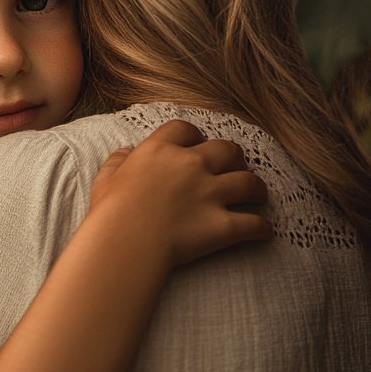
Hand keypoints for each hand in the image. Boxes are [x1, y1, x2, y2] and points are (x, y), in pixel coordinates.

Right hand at [89, 119, 270, 265]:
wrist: (125, 242)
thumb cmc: (110, 211)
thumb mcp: (106, 177)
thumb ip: (119, 160)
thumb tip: (128, 152)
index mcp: (161, 151)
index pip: (186, 130)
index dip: (194, 136)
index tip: (195, 145)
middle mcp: (191, 165)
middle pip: (227, 150)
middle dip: (235, 157)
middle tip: (235, 166)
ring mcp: (210, 194)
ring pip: (249, 182)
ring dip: (256, 188)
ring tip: (258, 195)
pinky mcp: (223, 225)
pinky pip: (253, 224)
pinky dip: (262, 228)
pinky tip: (264, 231)